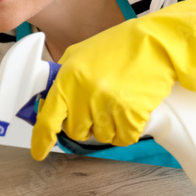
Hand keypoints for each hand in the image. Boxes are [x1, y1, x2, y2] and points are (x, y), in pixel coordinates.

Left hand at [30, 24, 175, 160]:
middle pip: (76, 132)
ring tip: (118, 101)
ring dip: (108, 126)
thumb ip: (62, 77)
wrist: (155, 44)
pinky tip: (130, 110)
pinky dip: (127, 130)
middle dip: (85, 124)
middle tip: (98, 105)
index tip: (40, 152)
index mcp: (68, 78)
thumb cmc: (118, 46)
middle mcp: (85, 94)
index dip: (42, 139)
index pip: (49, 118)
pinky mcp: (131, 115)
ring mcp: (108, 106)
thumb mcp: (79, 54)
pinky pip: (123, 138)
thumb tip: (50, 102)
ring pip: (101, 137)